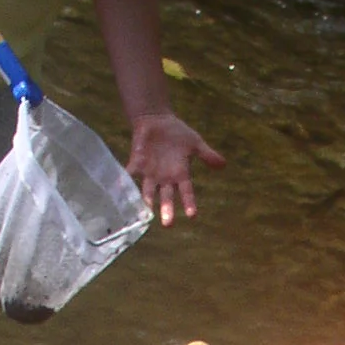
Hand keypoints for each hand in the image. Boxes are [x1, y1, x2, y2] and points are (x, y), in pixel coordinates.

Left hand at [127, 108, 224, 225]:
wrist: (156, 120)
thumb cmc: (177, 133)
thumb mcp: (195, 143)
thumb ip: (207, 155)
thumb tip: (223, 164)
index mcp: (180, 174)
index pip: (186, 192)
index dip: (188, 203)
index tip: (192, 215)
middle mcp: (165, 178)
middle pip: (167, 197)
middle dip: (167, 209)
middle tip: (168, 224)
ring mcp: (150, 173)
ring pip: (148, 190)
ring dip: (147, 200)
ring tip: (147, 210)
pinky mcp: (138, 163)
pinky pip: (130, 174)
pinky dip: (125, 180)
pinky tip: (120, 188)